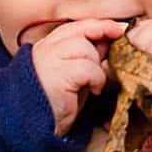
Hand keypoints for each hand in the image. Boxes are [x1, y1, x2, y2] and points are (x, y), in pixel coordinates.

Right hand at [30, 17, 127, 134]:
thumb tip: (107, 42)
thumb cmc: (54, 103)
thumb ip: (85, 57)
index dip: (100, 25)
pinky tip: (93, 91)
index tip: (119, 28)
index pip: (77, 26)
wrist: (32, 126)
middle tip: (114, 49)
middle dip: (103, 35)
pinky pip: (88, 68)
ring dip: (97, 66)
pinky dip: (97, 79)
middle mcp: (46, 48)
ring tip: (94, 82)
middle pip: (82, 30)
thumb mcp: (72, 74)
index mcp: (48, 46)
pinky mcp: (58, 74)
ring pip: (85, 48)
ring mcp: (50, 59)